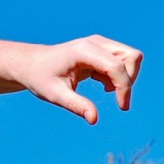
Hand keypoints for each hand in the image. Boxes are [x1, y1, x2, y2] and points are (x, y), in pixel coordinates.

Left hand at [9, 36, 143, 123]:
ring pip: (131, 57)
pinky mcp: (101, 50)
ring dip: (125, 77)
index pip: (116, 66)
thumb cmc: (40, 78)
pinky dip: (118, 76)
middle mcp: (95, 43)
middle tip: (117, 99)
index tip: (122, 107)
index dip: (124, 87)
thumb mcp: (55, 95)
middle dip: (130, 80)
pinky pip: (122, 61)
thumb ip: (76, 105)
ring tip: (104, 88)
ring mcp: (100, 44)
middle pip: (132, 56)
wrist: (31, 65)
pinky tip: (101, 84)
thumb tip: (94, 119)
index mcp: (83, 51)